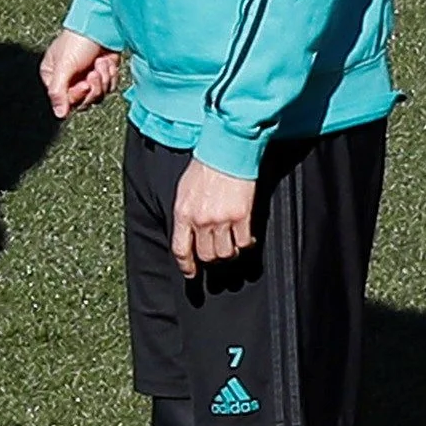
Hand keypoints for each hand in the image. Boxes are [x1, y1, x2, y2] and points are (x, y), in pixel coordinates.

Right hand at [40, 30, 125, 119]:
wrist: (100, 23)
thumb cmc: (78, 40)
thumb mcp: (64, 66)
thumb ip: (58, 91)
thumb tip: (59, 114)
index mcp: (54, 77)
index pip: (66, 100)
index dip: (78, 95)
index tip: (85, 83)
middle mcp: (69, 79)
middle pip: (83, 100)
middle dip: (93, 87)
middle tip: (94, 73)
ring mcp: (87, 76)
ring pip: (98, 95)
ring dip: (103, 79)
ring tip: (101, 63)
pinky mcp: (103, 73)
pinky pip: (109, 86)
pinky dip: (111, 76)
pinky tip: (107, 62)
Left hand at [170, 158, 259, 274]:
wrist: (225, 152)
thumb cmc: (204, 168)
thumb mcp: (184, 191)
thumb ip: (185, 214)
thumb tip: (189, 234)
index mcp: (182, 213)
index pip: (180, 249)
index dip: (186, 265)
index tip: (191, 273)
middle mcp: (200, 220)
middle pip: (206, 255)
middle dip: (211, 259)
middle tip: (217, 253)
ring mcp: (221, 220)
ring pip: (225, 253)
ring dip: (229, 252)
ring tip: (231, 244)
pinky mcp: (241, 217)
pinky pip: (243, 243)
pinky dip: (245, 244)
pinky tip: (246, 237)